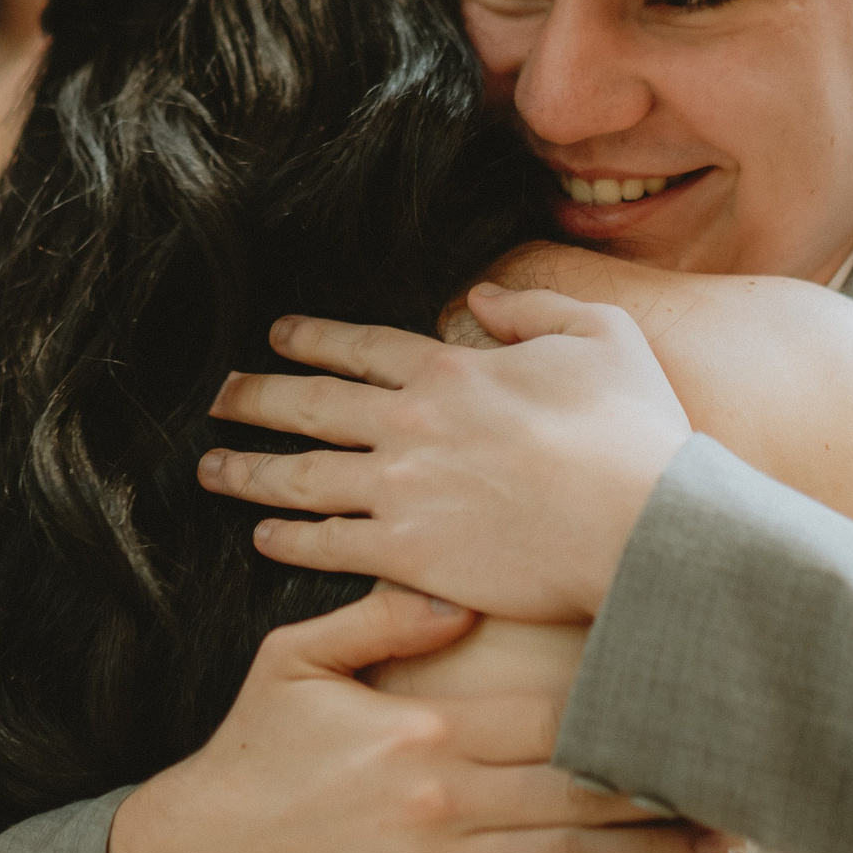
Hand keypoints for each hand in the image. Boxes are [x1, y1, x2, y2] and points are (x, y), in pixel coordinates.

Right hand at [98, 583, 714, 852]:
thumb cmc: (251, 752)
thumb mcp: (296, 660)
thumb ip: (381, 621)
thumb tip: (461, 599)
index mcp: (421, 728)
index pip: (552, 717)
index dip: (627, 716)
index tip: (683, 708)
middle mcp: (442, 800)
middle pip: (581, 793)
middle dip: (664, 796)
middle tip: (734, 792)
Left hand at [199, 285, 694, 621]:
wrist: (642, 526)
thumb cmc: (635, 433)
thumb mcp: (603, 336)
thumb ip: (534, 307)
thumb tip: (479, 298)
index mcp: (450, 371)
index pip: (359, 348)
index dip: (311, 339)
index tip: (277, 337)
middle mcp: (409, 426)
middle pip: (308, 406)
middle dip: (253, 399)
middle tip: (218, 398)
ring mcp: (401, 491)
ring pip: (300, 476)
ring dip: (247, 471)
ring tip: (210, 469)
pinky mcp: (408, 554)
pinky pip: (328, 543)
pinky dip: (288, 538)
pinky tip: (262, 534)